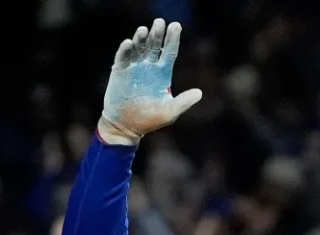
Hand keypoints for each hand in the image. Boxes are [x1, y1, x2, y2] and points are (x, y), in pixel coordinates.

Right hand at [99, 19, 202, 145]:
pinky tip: (129, 43)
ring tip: (144, 30)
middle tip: (160, 22)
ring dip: (141, 39)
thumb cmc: (150, 120)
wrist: (126, 126)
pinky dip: (126, 50)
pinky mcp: (120, 71)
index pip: (170, 52)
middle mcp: (149, 67)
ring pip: (139, 48)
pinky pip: (123, 57)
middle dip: (157, 34)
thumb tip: (200, 93)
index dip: (173, 39)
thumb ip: (184, 102)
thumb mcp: (170, 112)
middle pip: (155, 46)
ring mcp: (134, 68)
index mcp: (163, 73)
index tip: (176, 26)